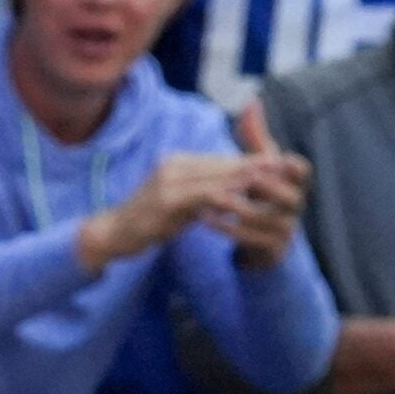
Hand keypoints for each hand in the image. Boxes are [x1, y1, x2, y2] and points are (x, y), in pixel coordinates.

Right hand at [78, 153, 264, 268]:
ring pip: (213, 176)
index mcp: (177, 163)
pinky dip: (223, 195)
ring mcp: (168, 181)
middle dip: (251, 165)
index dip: (246, 161)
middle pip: (219, 164)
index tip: (273, 162)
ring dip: (242, 177)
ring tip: (268, 179)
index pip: (217, 160)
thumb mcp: (177, 205)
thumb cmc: (146, 222)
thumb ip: (199, 196)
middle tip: (281, 165)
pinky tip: (241, 199)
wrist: (113, 233)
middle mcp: (172, 165)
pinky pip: (200, 196)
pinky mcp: (165, 200)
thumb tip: (226, 193)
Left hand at [219, 103, 313, 269]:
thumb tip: (251, 101)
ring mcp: (286, 230)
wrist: (259, 238)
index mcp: (294, 183)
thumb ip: (255, 135)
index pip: (301, 170)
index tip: (276, 158)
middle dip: (266, 186)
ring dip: (238, 208)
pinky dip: (228, 230)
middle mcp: (295, 206)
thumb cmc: (260, 193)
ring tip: (212, 199)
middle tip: (245, 177)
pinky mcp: (271, 250)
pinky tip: (206, 220)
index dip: (291, 165)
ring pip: (265, 219)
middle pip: (288, 196)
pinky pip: (251, 240)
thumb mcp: (259, 163)